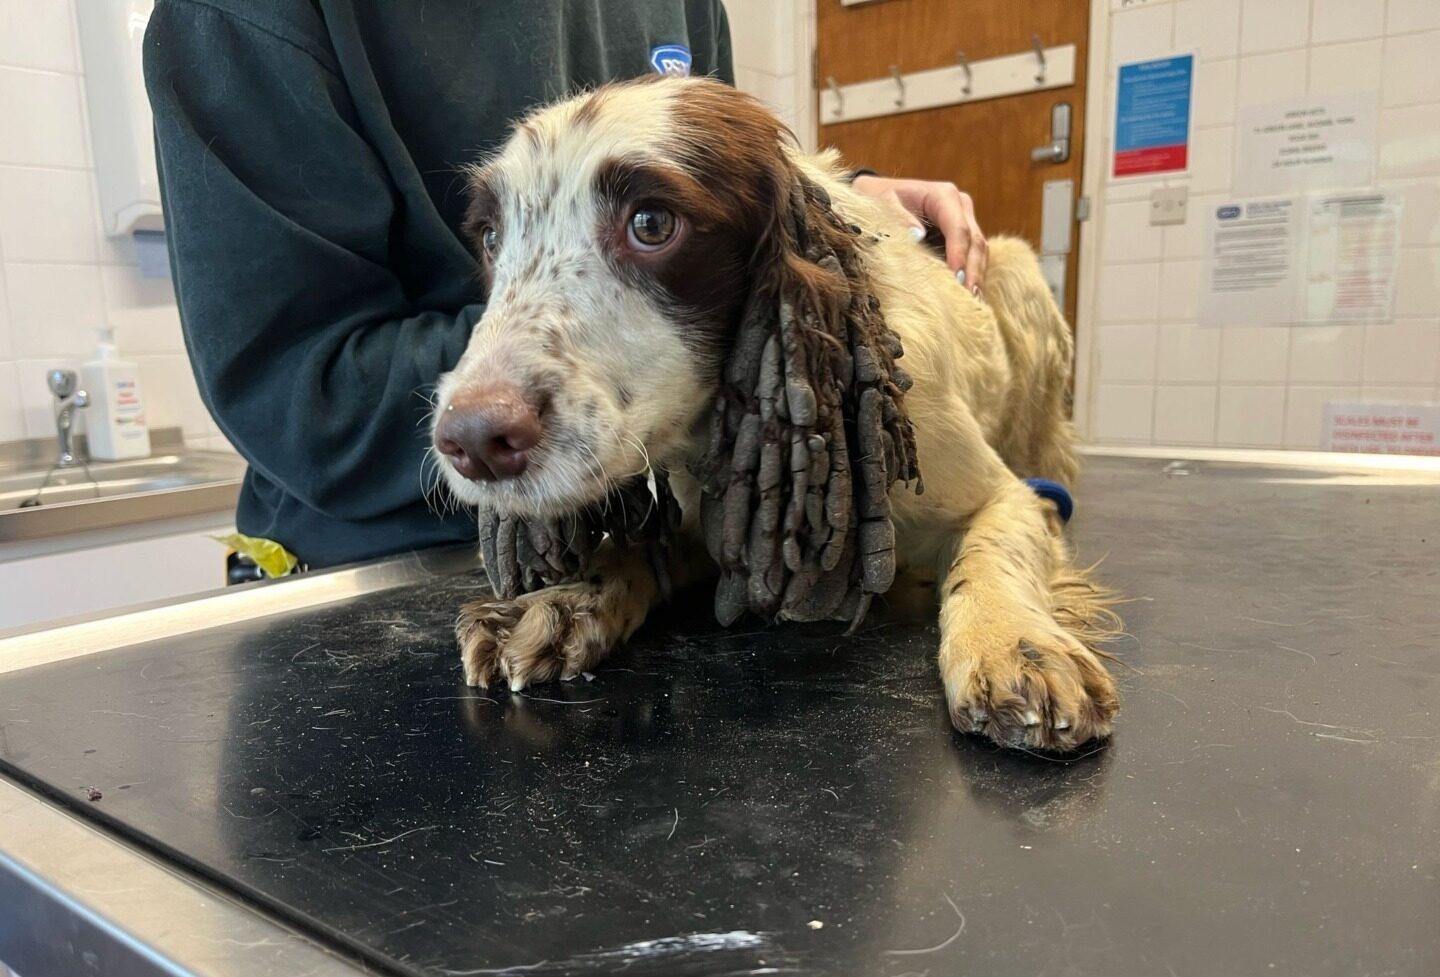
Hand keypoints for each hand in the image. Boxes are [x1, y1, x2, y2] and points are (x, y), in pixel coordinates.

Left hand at [851, 174, 987, 292]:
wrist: (880, 195)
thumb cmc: (879, 199)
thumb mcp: (882, 203)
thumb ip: (899, 218)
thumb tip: (918, 236)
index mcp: (943, 195)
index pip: (958, 228)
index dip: (959, 254)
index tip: (956, 277)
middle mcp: (960, 206)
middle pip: (975, 241)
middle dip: (973, 270)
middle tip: (970, 298)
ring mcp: (964, 221)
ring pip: (979, 250)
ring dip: (976, 276)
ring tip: (972, 303)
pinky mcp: (962, 236)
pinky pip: (972, 256)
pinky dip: (971, 275)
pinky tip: (967, 297)